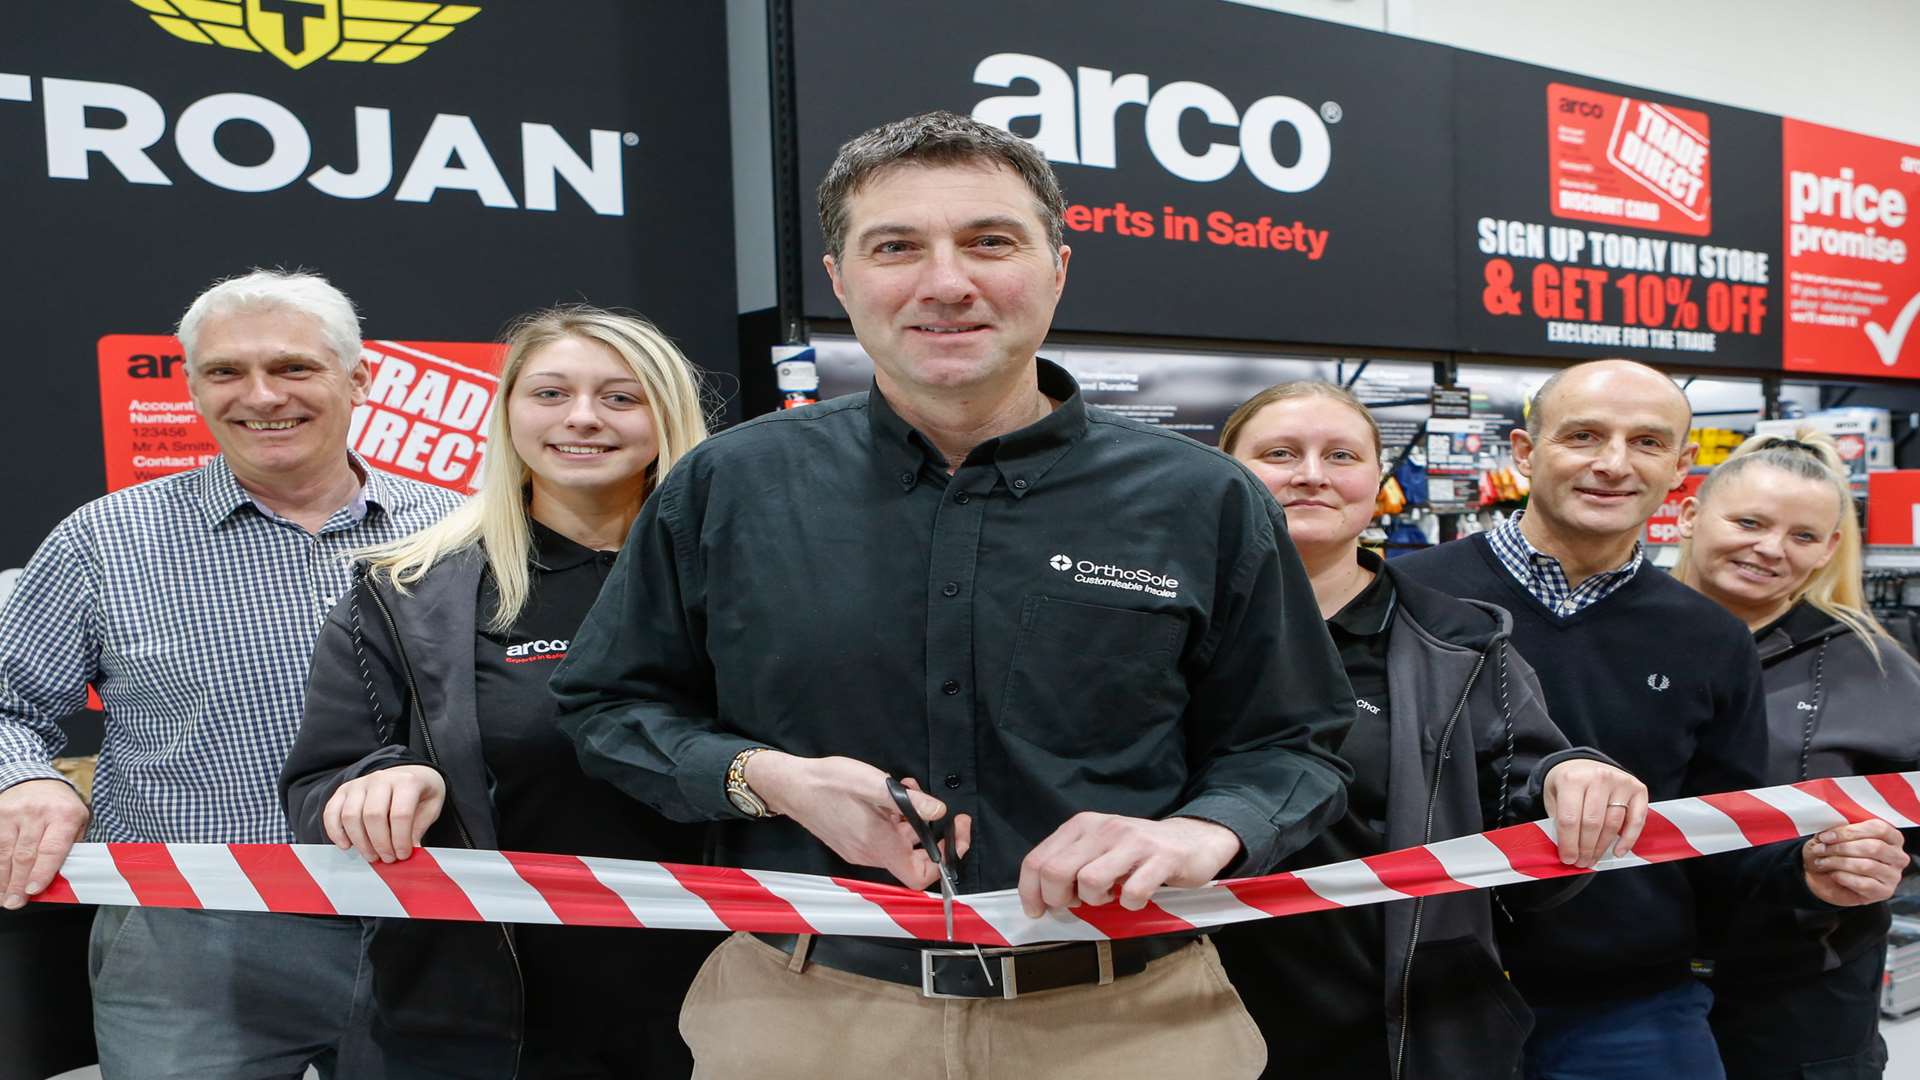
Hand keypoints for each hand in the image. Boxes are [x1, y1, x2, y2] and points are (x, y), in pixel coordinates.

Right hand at [0, 778, 88, 909]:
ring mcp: (14, 813)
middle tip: (15, 902)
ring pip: (6, 852)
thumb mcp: (78, 821)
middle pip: (25, 854)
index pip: (52, 849)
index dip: (42, 872)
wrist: (36, 780)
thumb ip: (70, 847)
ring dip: (4, 879)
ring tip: (4, 897)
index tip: (33, 890)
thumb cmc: (60, 807)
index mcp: (64, 815)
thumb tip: (59, 878)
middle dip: (18, 883)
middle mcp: (38, 813)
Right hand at [322, 765, 445, 862]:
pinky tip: (347, 846)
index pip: (400, 814)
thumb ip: (419, 829)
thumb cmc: (420, 793)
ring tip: (372, 856)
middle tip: (388, 859)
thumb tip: (411, 853)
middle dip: (380, 844)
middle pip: (373, 816)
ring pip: (351, 816)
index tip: (403, 855)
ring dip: (360, 842)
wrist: (409, 772)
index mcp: (407, 781)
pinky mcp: (344, 790)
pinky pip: (331, 812)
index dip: (400, 839)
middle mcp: (381, 778)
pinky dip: (335, 832)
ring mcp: (359, 783)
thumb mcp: (431, 807)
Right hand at [744, 752, 970, 889]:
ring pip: (900, 843)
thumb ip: (909, 801)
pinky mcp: (853, 840)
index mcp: (879, 846)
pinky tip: (892, 794)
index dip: (943, 860)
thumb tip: (939, 810)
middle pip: (914, 858)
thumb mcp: (874, 784)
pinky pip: (885, 836)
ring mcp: (860, 849)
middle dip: (932, 832)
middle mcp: (871, 854)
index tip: (953, 834)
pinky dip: (896, 818)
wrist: (791, 786)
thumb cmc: (830, 784)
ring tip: (911, 789)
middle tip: (943, 808)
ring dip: (913, 820)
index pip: (920, 876)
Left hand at [1017, 814, 1240, 917]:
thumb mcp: (1098, 849)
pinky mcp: (1161, 858)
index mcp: (1082, 826)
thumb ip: (1070, 865)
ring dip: (1096, 901)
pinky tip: (1136, 897)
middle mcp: (1104, 828)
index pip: (1037, 860)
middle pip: (1056, 872)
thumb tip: (1042, 897)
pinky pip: (1132, 893)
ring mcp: (1133, 842)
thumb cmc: (1137, 852)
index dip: (1031, 892)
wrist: (1192, 839)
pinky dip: (1131, 904)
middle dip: (1059, 899)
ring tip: (1110, 896)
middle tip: (1077, 905)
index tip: (1038, 911)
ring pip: (1089, 881)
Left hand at [1542, 758, 1648, 866]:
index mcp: (1572, 779)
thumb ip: (1558, 820)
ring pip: (1612, 824)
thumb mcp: (1553, 797)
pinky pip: (1636, 820)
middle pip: (1592, 823)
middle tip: (1581, 862)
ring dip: (1603, 847)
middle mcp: (1598, 777)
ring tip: (1593, 859)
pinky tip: (1618, 852)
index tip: (1567, 859)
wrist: (1581, 763)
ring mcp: (1620, 781)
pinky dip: (1628, 839)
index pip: (1570, 819)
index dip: (1568, 844)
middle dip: (1586, 849)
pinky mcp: (1637, 788)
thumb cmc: (1566, 784)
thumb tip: (1567, 852)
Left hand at [1802, 820, 1907, 905]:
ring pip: (1867, 865)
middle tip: (1821, 849)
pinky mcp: (1884, 892)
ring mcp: (1893, 876)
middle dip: (1842, 847)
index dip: (1850, 831)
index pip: (1878, 828)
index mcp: (1891, 837)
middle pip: (1874, 847)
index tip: (1827, 836)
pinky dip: (1843, 877)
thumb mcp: (1834, 837)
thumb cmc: (1834, 854)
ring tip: (1823, 862)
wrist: (1824, 878)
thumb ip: (1839, 829)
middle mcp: (1897, 856)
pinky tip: (1834, 874)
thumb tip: (1833, 830)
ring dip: (1838, 862)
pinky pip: (1864, 884)